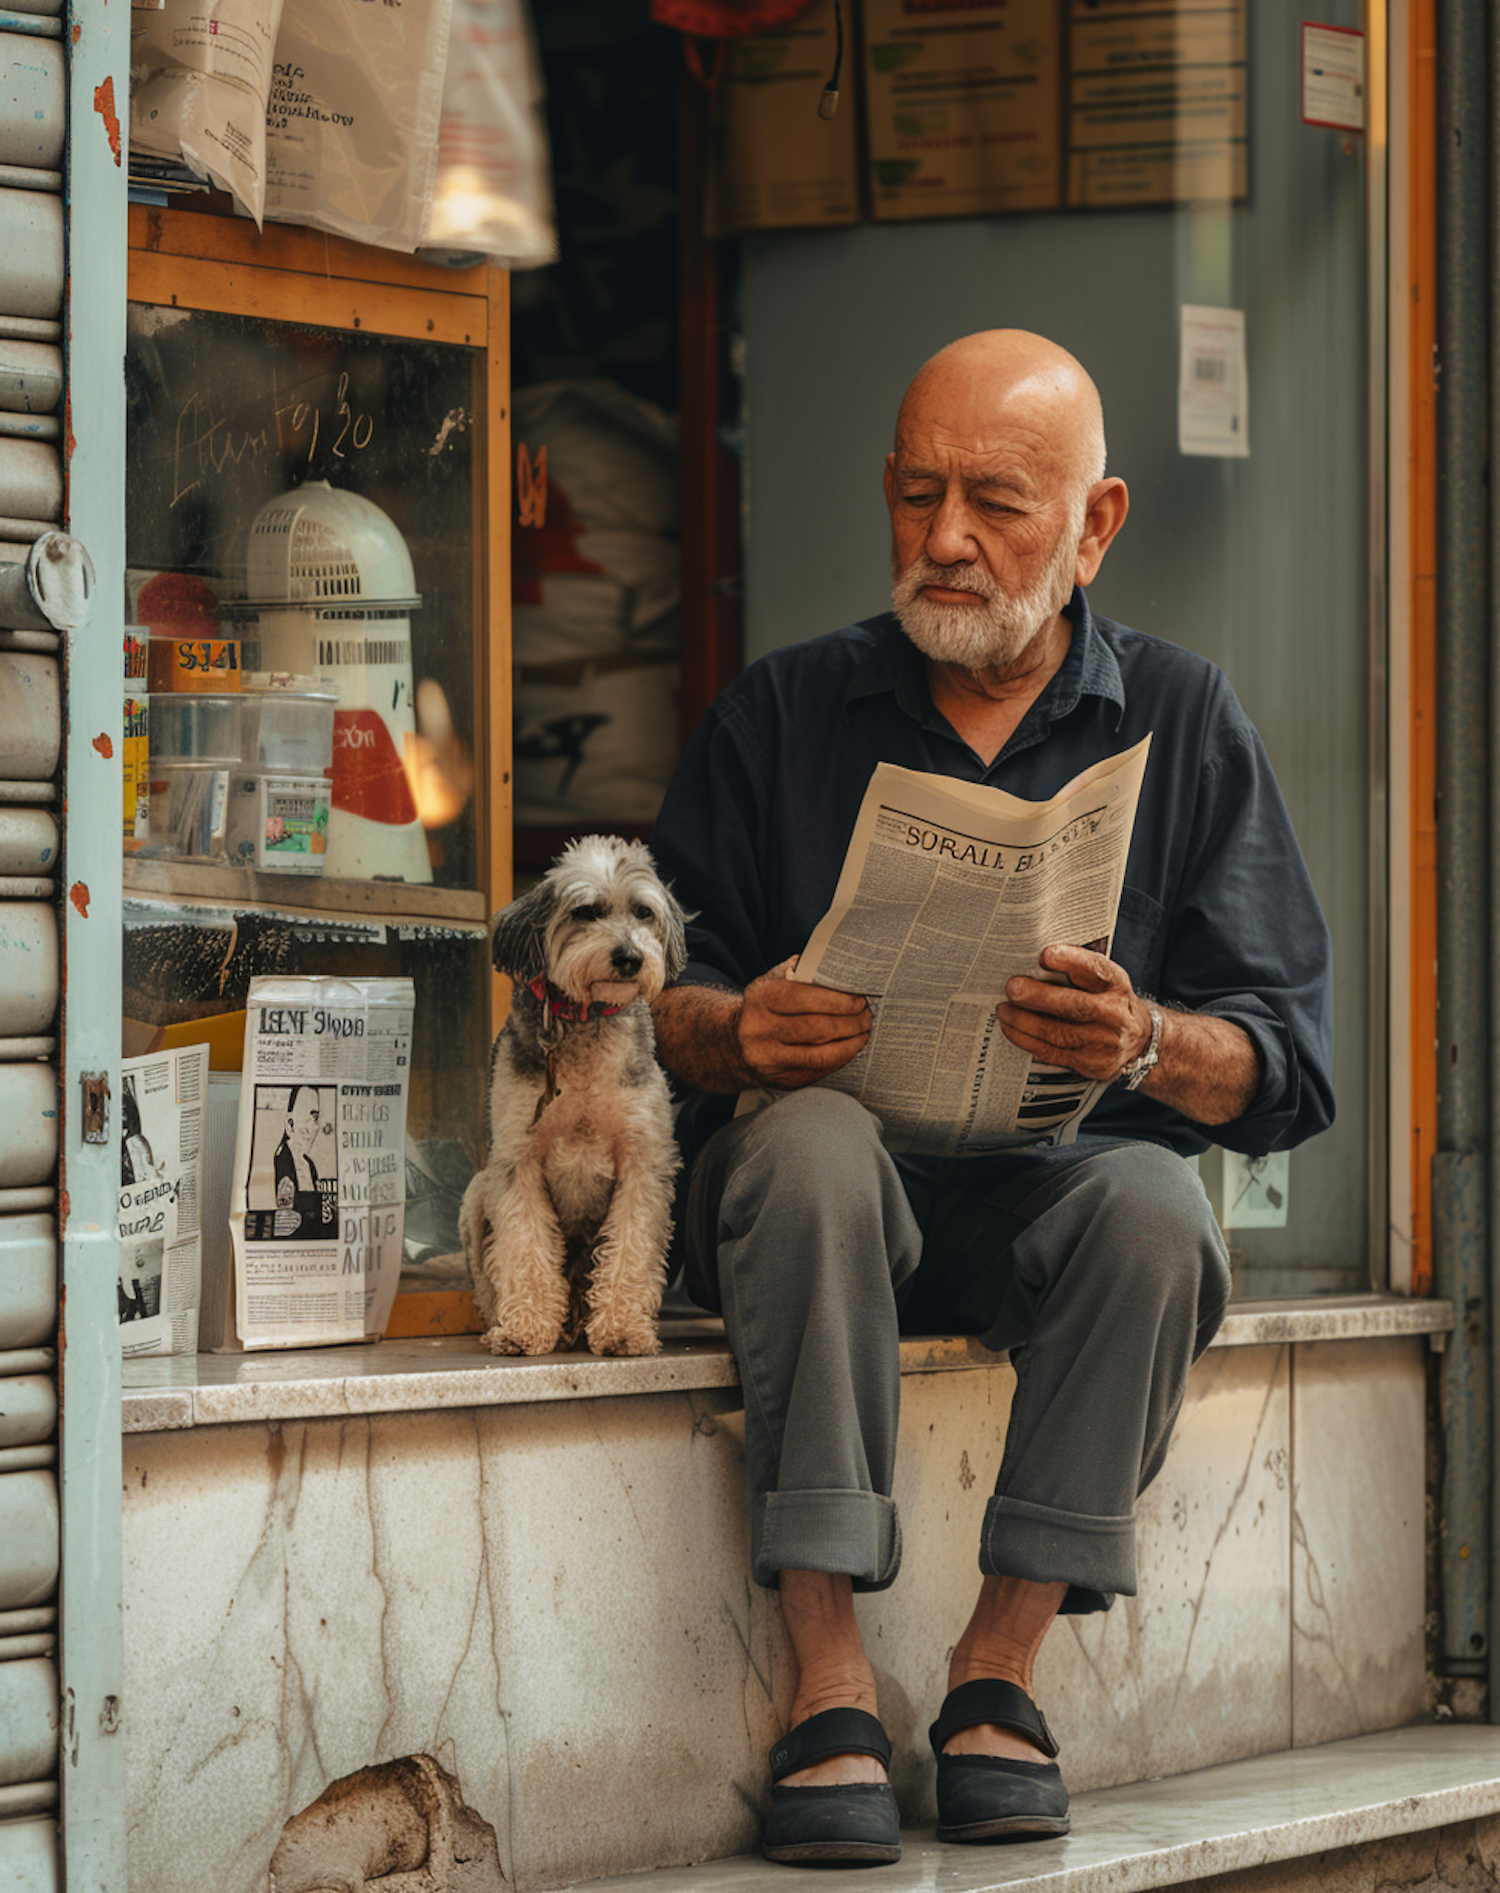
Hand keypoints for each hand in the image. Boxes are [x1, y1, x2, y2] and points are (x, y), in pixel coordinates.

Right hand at [737, 957, 871, 1089]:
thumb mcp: (775, 981)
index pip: (805, 997)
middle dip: (850, 1022)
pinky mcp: (779, 1079)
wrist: (734, 1043)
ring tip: (864, 1031)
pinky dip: (840, 1059)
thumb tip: (844, 967)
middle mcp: (759, 1030)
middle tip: (867, 1015)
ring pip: (819, 1054)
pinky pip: (818, 1070)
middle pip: (816, 1028)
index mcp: (760, 998)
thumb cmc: (767, 1005)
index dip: (838, 1000)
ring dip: (850, 1043)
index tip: (859, 998)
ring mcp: (767, 1059)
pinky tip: (851, 1048)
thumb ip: (803, 972)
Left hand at [995, 943, 1153, 1084]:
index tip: (1045, 955)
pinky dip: (1026, 1040)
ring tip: (1003, 1009)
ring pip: (1058, 1032)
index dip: (1071, 961)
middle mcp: (1113, 1014)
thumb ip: (1079, 970)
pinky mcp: (1088, 1063)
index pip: (1096, 970)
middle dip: (1040, 996)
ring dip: (1024, 1021)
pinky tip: (1010, 1028)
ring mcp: (1102, 1042)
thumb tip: (1034, 959)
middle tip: (1013, 987)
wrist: (1139, 1042)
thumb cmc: (1111, 1001)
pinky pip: (1051, 1052)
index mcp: (1116, 985)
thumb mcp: (1106, 980)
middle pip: (1076, 1005)